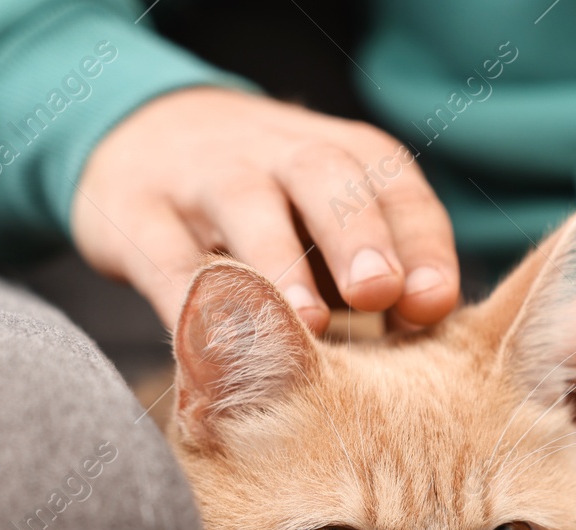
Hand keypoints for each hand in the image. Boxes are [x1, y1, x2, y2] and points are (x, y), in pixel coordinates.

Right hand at [71, 87, 459, 331]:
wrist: (145, 142)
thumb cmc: (273, 215)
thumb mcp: (334, 232)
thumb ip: (385, 279)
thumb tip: (437, 341)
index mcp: (346, 158)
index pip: (396, 189)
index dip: (420, 243)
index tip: (438, 304)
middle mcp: (280, 155)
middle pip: (328, 177)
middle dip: (358, 234)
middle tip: (380, 292)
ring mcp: (204, 177)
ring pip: (246, 205)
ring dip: (280, 263)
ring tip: (309, 325)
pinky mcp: (137, 212)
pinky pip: (164, 252)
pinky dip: (190, 296)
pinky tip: (213, 339)